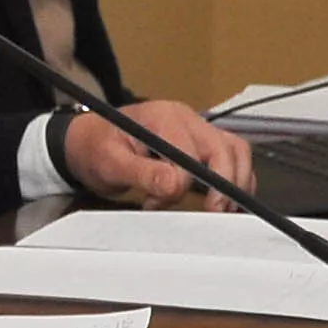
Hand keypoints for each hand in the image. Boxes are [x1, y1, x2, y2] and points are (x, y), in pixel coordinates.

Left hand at [63, 102, 255, 208]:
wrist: (91, 142)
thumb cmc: (98, 148)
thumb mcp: (110, 162)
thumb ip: (142, 173)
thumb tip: (173, 184)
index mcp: (162, 116)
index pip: (188, 152)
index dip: (184, 181)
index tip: (170, 201)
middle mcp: (185, 118)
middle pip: (224, 147)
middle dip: (224, 183)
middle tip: (212, 211)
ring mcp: (197, 129)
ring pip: (235, 150)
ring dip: (234, 181)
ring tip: (217, 207)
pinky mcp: (203, 143)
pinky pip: (233, 157)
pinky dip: (236, 179)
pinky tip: (222, 200)